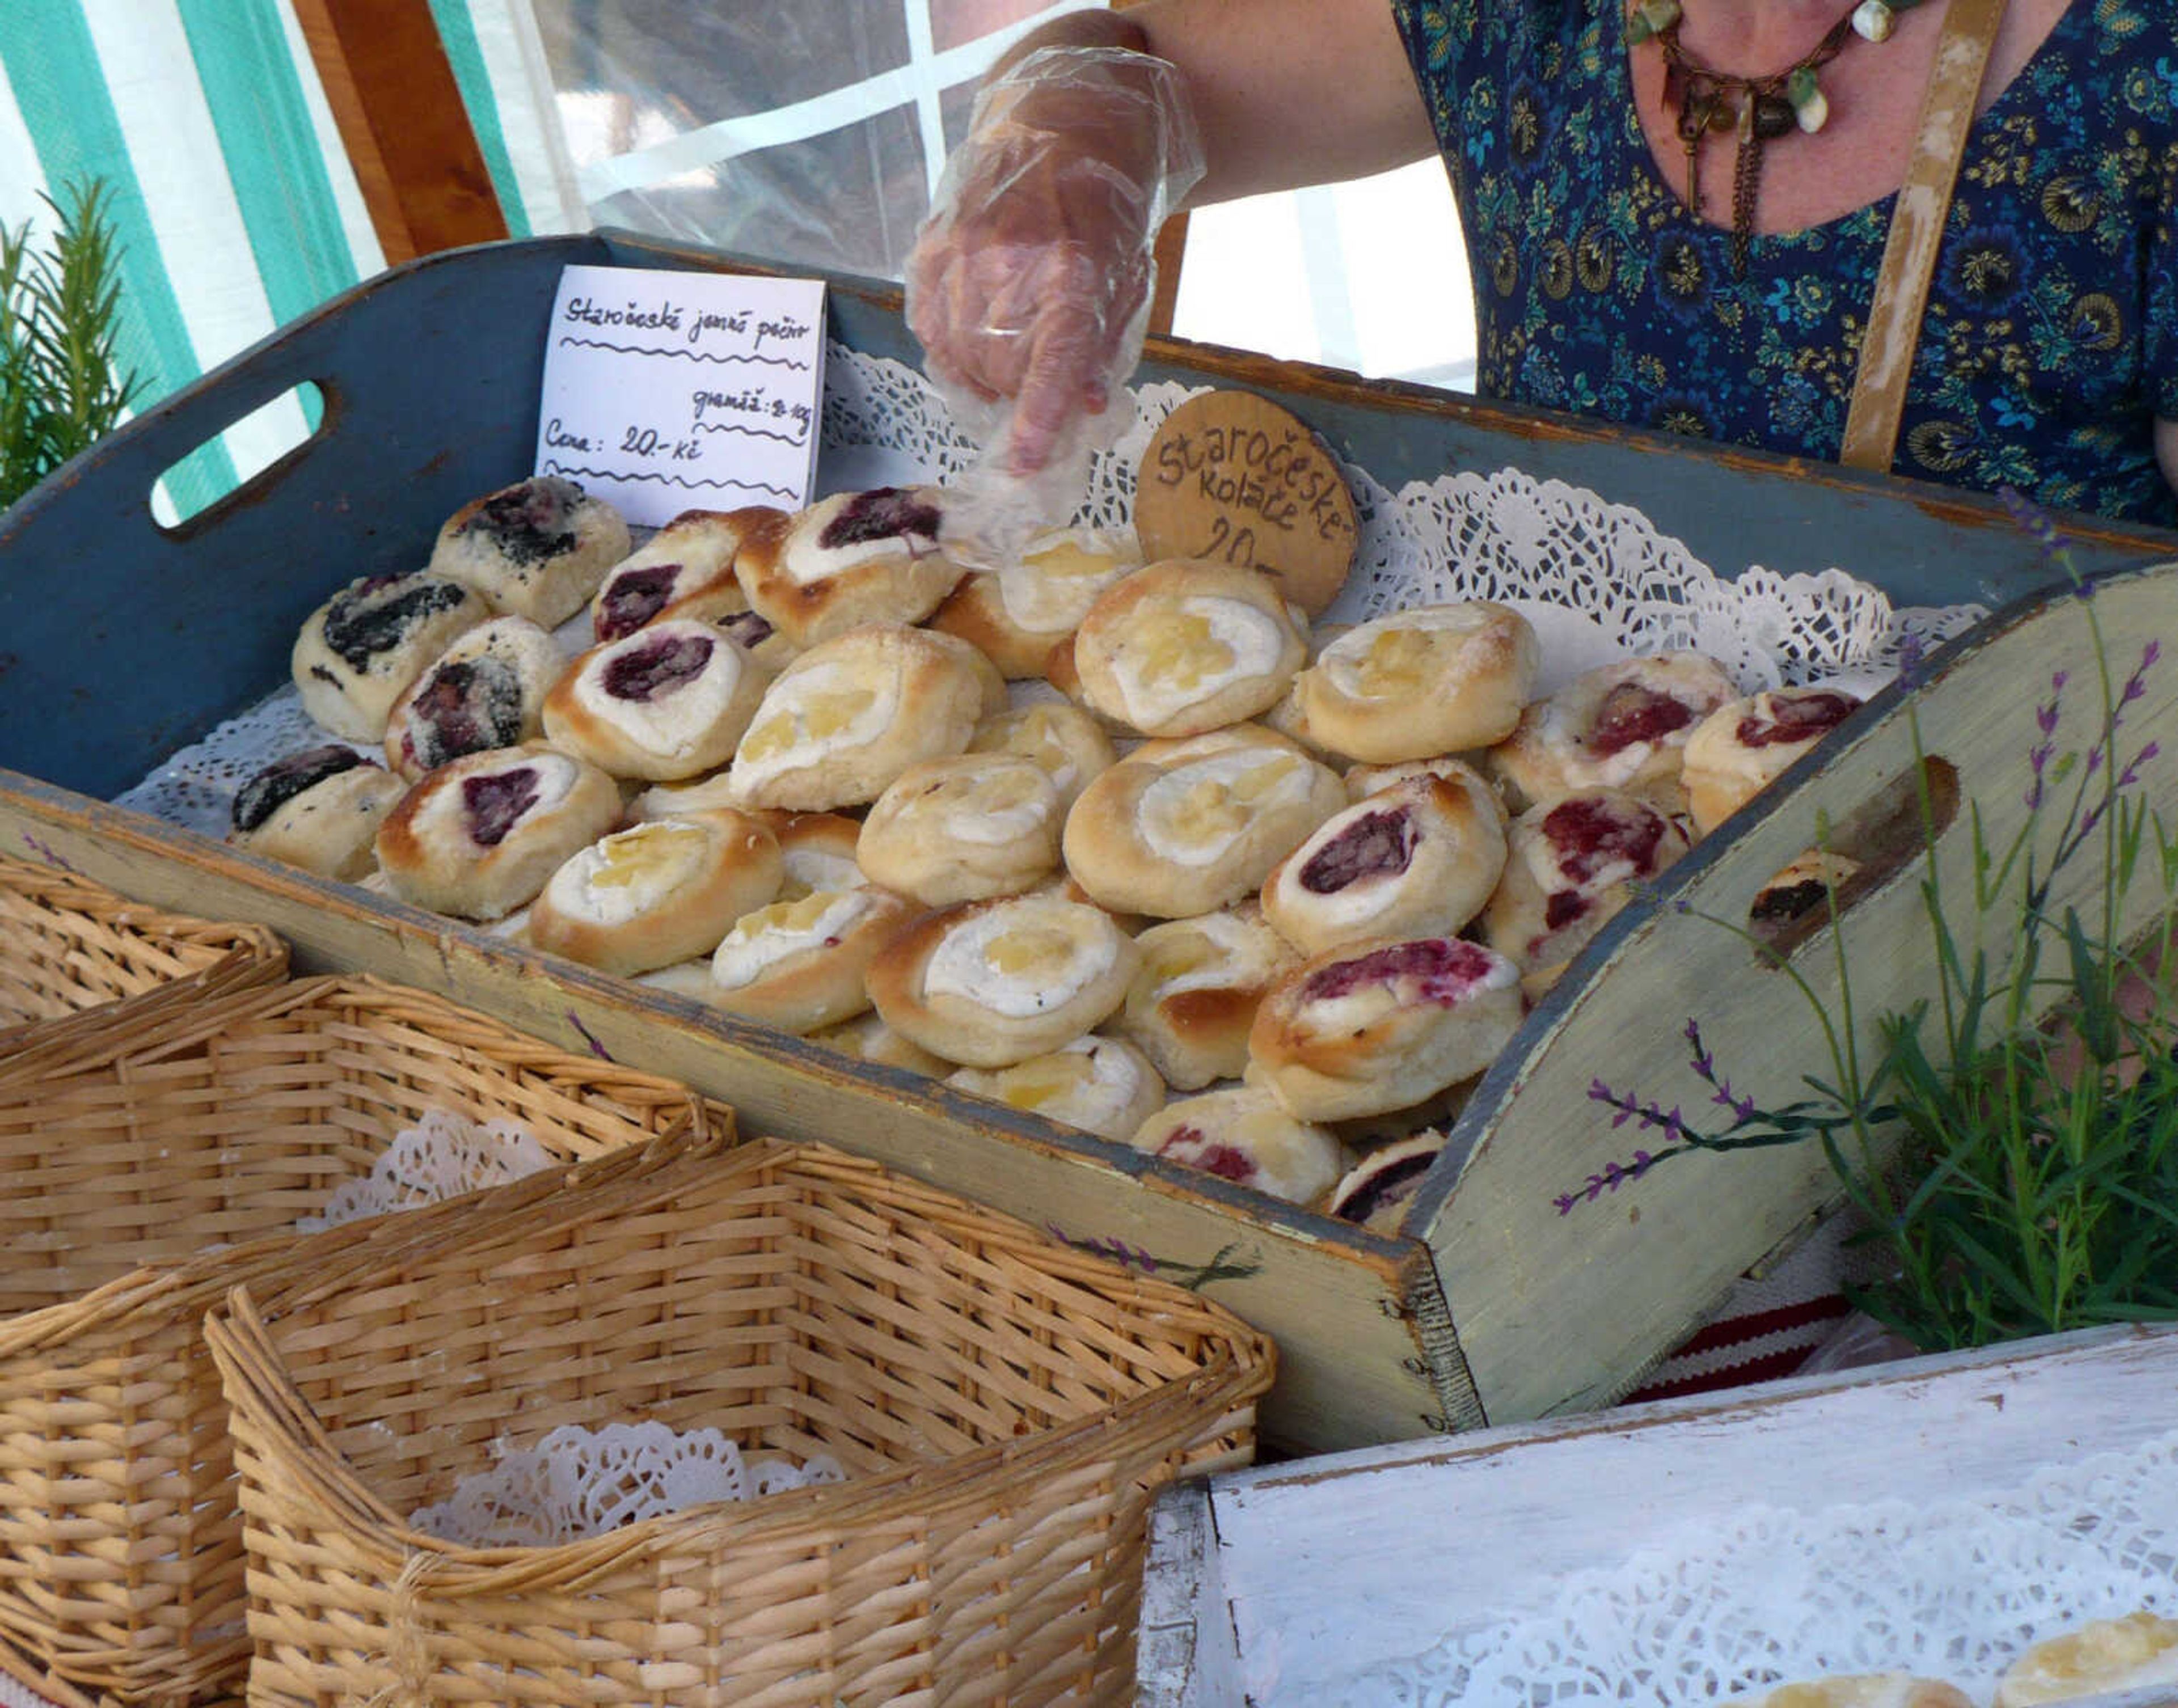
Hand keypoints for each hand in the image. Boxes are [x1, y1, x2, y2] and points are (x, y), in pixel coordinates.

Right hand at [906, 49, 1201, 476]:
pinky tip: (973, 336)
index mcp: (1070, 268)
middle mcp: (1007, 262)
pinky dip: (951, 348)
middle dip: (1021, 395)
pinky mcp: (928, 247)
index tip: (1025, 465)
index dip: (1037, 420)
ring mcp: (959, 253)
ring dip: (985, 375)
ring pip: (960, 357)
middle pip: (1002, 371)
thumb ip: (1102, 345)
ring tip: (1008, 354)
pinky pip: (927, 328)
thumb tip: (1083, 409)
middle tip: (1038, 383)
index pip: (1050, 362)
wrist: (1058, 122)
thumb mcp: (1125, 275)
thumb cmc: (1103, 205)